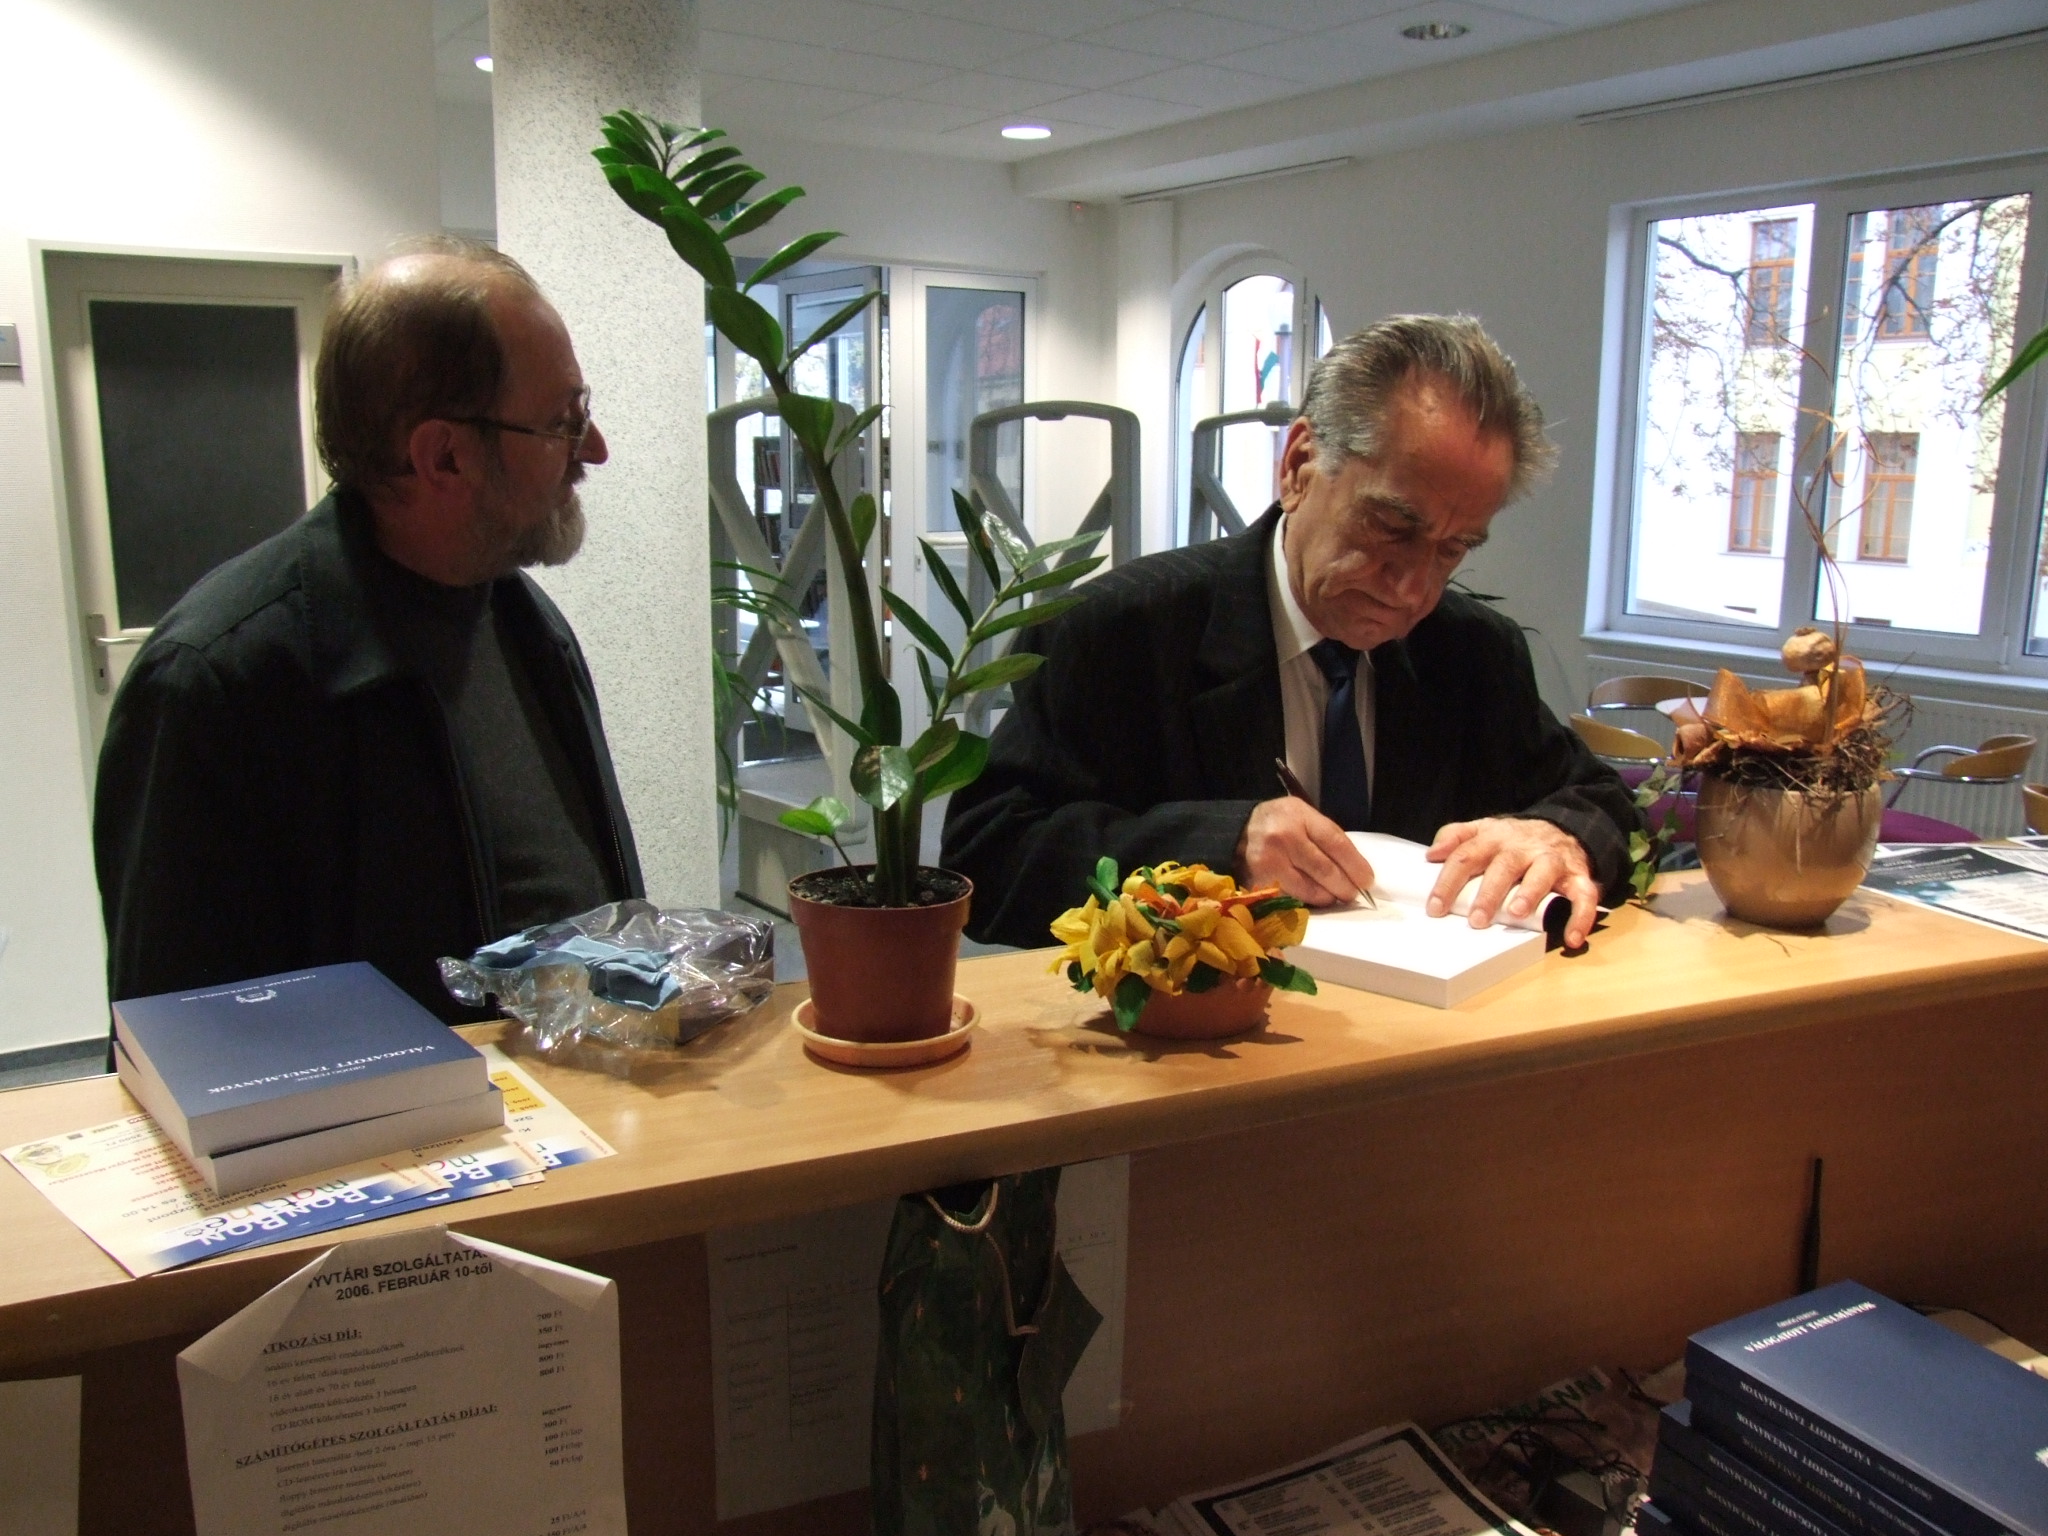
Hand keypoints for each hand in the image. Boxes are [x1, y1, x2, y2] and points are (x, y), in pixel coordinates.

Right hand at [1237, 797, 1376, 905]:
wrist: (1237, 831)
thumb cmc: (1279, 823)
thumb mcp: (1303, 816)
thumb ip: (1326, 837)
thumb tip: (1356, 870)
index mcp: (1299, 816)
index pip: (1336, 843)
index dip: (1355, 865)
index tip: (1367, 880)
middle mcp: (1283, 838)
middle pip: (1325, 870)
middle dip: (1345, 886)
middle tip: (1353, 894)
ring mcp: (1269, 862)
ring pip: (1309, 890)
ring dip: (1327, 897)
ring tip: (1332, 896)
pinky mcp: (1259, 882)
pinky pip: (1291, 899)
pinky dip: (1306, 902)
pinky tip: (1311, 898)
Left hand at [1425, 817, 1599, 947]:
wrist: (1562, 827)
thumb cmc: (1514, 839)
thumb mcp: (1483, 829)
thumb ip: (1456, 836)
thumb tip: (1431, 854)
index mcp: (1494, 838)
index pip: (1466, 857)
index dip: (1449, 882)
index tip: (1436, 908)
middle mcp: (1523, 847)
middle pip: (1504, 866)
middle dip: (1489, 893)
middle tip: (1476, 920)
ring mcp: (1551, 860)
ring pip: (1542, 873)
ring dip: (1530, 893)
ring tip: (1516, 914)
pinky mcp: (1578, 874)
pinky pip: (1583, 895)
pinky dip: (1581, 917)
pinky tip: (1572, 939)